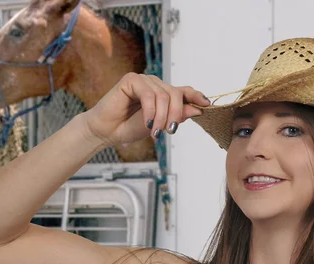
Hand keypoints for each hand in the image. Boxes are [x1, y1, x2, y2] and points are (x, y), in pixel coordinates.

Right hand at [81, 73, 209, 145]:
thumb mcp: (158, 125)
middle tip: (170, 131)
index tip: (207, 104)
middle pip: (176, 94)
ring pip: (163, 95)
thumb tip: (197, 109)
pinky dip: (150, 110)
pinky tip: (148, 123)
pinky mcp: (131, 80)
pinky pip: (148, 93)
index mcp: (162, 94)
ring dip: (162, 117)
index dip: (196, 96)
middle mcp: (155, 84)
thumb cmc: (128, 128)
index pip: (184, 91)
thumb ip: (176, 116)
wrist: (106, 131)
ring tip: (155, 132)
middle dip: (176, 114)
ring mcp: (144, 80)